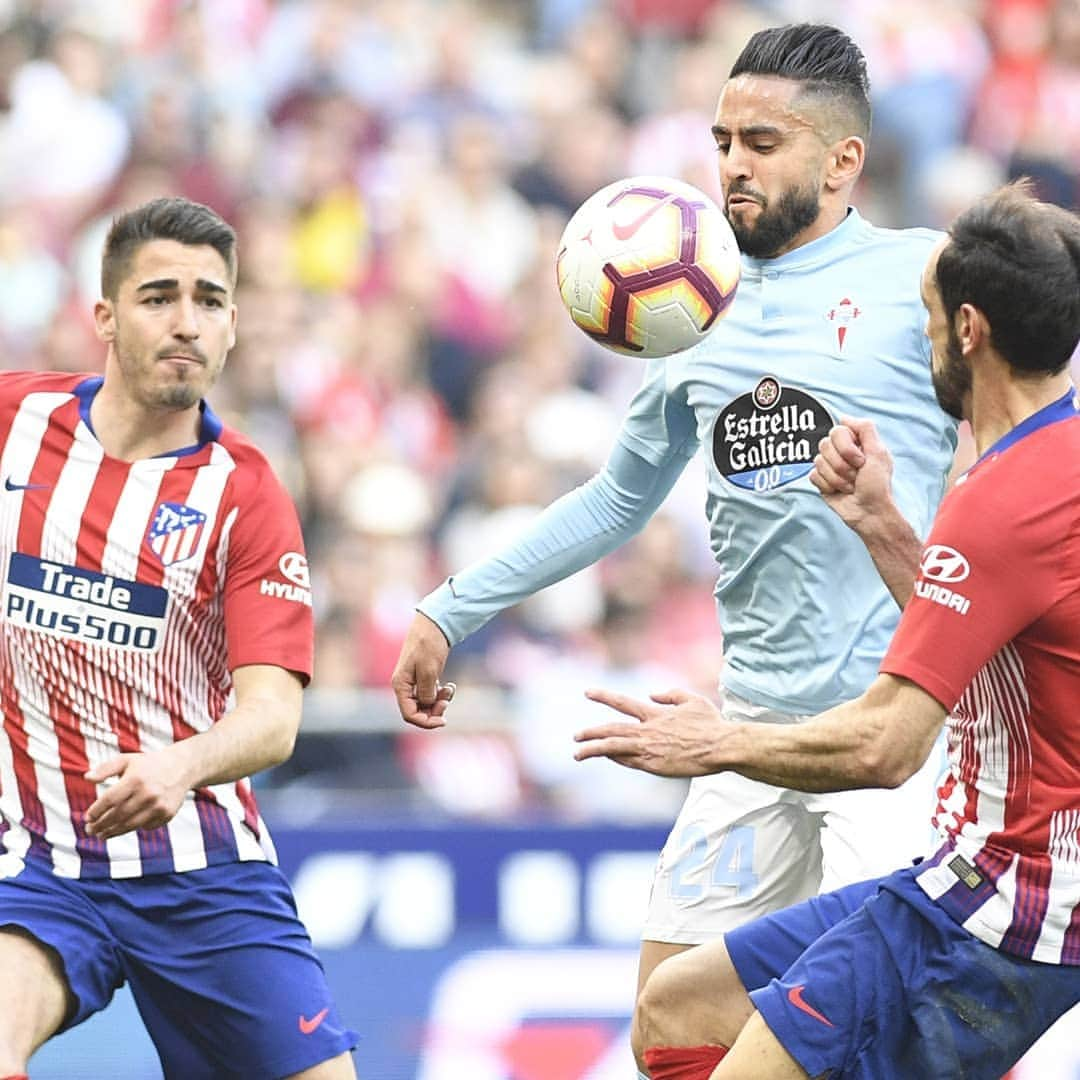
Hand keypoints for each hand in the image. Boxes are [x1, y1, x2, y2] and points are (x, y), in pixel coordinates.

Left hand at [84, 751, 190, 838]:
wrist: (183, 767)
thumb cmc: (149, 764)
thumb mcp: (127, 760)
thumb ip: (105, 769)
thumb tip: (86, 778)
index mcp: (135, 779)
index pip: (109, 800)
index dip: (96, 811)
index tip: (87, 818)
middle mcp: (148, 793)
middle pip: (117, 816)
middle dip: (100, 825)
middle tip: (90, 830)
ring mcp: (159, 805)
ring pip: (130, 825)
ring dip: (112, 832)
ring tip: (102, 834)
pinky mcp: (167, 814)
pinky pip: (145, 826)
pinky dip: (134, 827)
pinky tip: (126, 825)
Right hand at [391, 611, 455, 728]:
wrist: (434, 624)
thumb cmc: (428, 644)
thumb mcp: (429, 670)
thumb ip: (426, 692)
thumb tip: (428, 705)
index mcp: (400, 685)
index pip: (409, 714)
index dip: (425, 721)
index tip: (443, 720)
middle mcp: (404, 686)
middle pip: (418, 711)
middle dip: (434, 711)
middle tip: (447, 700)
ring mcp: (414, 682)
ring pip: (426, 703)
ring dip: (440, 702)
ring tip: (450, 689)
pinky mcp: (424, 677)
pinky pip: (431, 694)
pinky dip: (441, 694)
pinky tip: (450, 686)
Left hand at [573, 687, 725, 776]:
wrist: (720, 747)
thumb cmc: (710, 724)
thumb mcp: (692, 700)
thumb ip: (670, 694)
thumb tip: (651, 694)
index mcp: (655, 714)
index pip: (623, 703)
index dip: (603, 696)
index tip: (587, 692)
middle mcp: (648, 731)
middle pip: (611, 729)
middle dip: (591, 732)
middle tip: (575, 735)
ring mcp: (649, 749)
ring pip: (614, 748)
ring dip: (593, 750)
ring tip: (577, 753)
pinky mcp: (654, 766)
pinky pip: (629, 762)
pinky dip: (615, 759)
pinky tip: (605, 758)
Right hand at [809, 417, 894, 532]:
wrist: (868, 511)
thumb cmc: (877, 486)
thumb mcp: (879, 453)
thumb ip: (865, 429)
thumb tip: (845, 417)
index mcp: (855, 442)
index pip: (837, 431)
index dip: (847, 447)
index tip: (861, 460)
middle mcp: (840, 451)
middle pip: (824, 445)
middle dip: (842, 465)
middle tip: (856, 474)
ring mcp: (829, 466)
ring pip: (818, 462)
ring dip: (837, 478)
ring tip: (850, 485)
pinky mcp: (821, 480)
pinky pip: (813, 475)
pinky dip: (828, 485)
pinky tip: (839, 490)